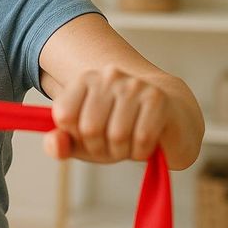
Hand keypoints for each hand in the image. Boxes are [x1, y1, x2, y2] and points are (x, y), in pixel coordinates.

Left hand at [43, 66, 169, 163]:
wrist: (172, 119)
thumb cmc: (123, 130)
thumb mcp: (84, 141)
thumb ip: (61, 144)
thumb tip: (55, 144)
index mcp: (85, 80)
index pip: (63, 116)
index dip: (77, 137)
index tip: (92, 136)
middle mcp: (108, 76)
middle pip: (89, 128)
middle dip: (102, 148)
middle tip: (116, 145)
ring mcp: (134, 85)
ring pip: (116, 135)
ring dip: (124, 152)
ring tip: (132, 143)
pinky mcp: (158, 99)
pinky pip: (141, 139)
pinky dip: (142, 152)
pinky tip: (148, 144)